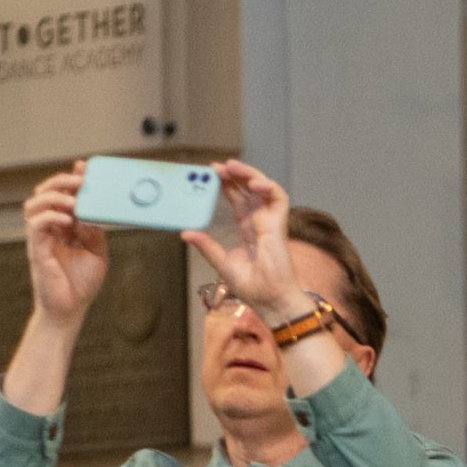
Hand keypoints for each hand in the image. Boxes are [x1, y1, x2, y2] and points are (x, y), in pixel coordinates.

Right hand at [23, 163, 108, 323]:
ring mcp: (40, 239)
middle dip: (60, 182)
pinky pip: (36, 226)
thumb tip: (93, 214)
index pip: (62, 196)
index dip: (70, 180)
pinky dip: (50, 217)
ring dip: (53, 197)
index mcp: (63, 227)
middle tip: (79, 179)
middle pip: (43, 194)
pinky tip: (67, 219)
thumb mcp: (98, 253)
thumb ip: (95, 232)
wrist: (70, 310)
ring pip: (34, 205)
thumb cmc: (81, 284)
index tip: (84, 167)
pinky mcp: (36, 250)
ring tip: (73, 200)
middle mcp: (49, 229)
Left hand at [180, 159, 301, 322]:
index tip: (210, 174)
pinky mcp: (279, 225)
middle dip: (234, 175)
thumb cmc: (254, 288)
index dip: (226, 186)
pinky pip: (279, 198)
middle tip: (216, 167)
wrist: (271, 300)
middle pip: (249, 190)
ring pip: (265, 189)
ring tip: (232, 166)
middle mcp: (260, 223)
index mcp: (249, 230)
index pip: (238, 200)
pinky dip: (268, 186)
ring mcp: (271, 223)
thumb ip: (207, 246)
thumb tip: (186, 232)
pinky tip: (252, 183)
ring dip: (249, 174)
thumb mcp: (222, 263)